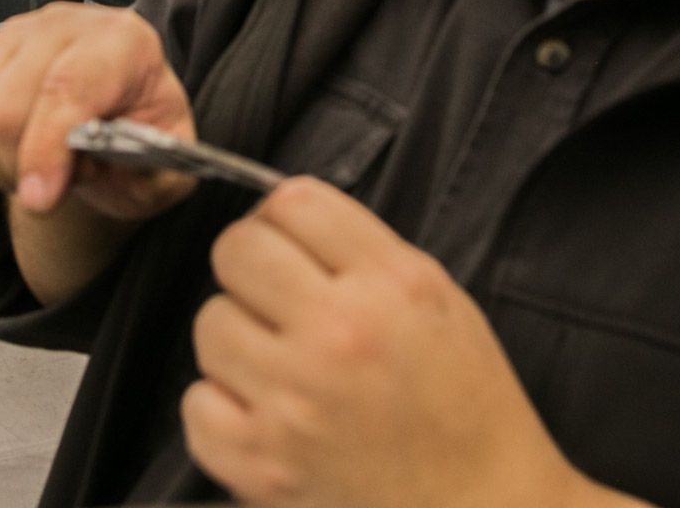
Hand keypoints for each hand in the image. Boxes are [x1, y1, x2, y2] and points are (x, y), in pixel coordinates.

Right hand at [0, 2, 196, 220]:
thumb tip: (103, 167)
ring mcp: (18, 37)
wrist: (118, 121)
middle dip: (24, 166)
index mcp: (125, 41)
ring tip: (39, 175)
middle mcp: (66, 27)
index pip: (70, 86)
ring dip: (0, 164)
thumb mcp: (173, 162)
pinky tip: (13, 160)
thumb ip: (154, 173)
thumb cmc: (143, 134)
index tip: (40, 199)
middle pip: (12, 102)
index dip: (47, 147)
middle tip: (54, 191)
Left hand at [185, 177, 645, 507]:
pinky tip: (265, 412)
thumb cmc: (466, 407)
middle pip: (236, 251)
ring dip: (238, 338)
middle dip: (252, 268)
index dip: (283, 217)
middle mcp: (339, 334)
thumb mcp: (438, 299)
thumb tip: (282, 216)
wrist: (482, 506)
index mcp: (391, 285)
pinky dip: (222, 406)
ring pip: (209, 324)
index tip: (290, 242)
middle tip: (277, 298)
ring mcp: (294, 402)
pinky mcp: (263, 465)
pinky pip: (196, 403)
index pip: (292, 202)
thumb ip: (363, 251)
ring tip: (281, 364)